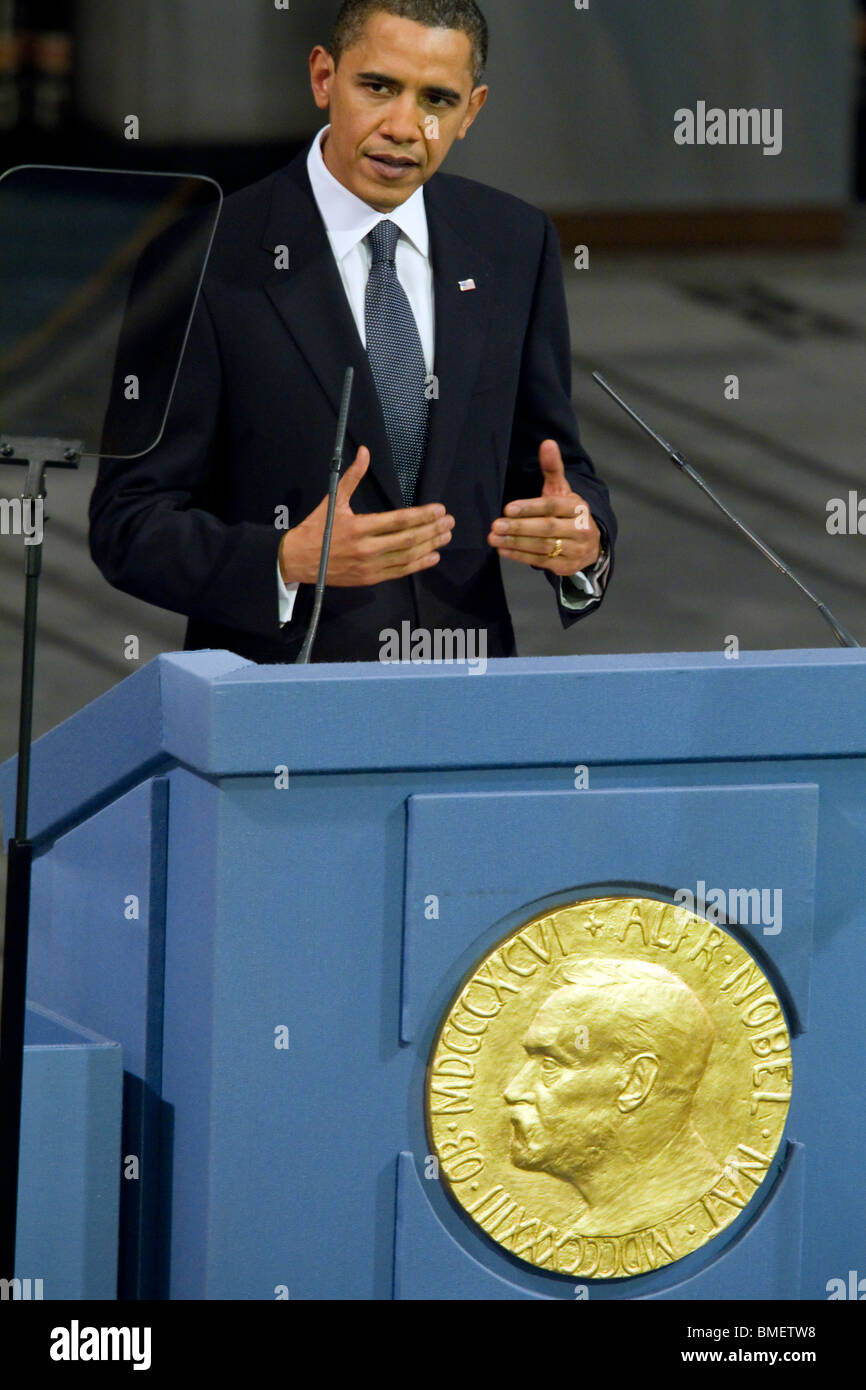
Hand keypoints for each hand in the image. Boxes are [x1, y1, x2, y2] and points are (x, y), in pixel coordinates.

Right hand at [279, 446, 453, 586]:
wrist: (298, 560)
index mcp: (359, 527)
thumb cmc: (316, 528)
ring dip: (430, 546)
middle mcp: (367, 548)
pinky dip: (418, 564)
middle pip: (408, 539)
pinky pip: (399, 571)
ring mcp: (369, 566)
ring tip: (446, 537)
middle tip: (450, 522)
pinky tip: (432, 556)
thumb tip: (364, 452)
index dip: (422, 515)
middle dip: (432, 530)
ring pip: (407, 557)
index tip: (439, 509)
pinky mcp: (370, 579)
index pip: (399, 520)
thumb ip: (352, 476)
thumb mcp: (333, 500)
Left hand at [488, 439, 600, 576]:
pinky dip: (520, 556)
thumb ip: (552, 469)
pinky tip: (503, 550)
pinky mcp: (567, 567)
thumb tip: (547, 443)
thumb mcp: (562, 491)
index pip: (553, 507)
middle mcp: (581, 529)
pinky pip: (541, 561)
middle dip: (519, 527)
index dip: (530, 507)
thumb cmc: (569, 514)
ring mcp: (575, 550)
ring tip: (494, 538)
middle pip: (547, 528)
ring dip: (516, 543)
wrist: (591, 545)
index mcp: (579, 508)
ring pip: (543, 547)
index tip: (508, 508)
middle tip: (495, 525)